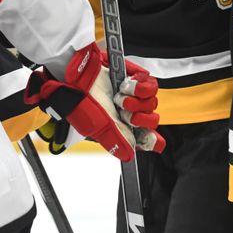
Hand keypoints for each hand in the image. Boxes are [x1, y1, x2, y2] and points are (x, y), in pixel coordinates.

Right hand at [25, 43, 164, 160]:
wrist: (79, 76)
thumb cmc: (83, 102)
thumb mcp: (98, 126)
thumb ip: (116, 141)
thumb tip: (129, 156)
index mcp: (122, 126)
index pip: (145, 137)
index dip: (151, 139)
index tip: (150, 139)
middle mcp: (130, 112)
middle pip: (152, 120)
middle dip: (139, 117)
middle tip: (123, 111)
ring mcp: (135, 95)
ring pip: (152, 102)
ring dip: (136, 101)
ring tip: (119, 97)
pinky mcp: (137, 78)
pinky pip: (151, 84)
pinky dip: (139, 86)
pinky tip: (124, 85)